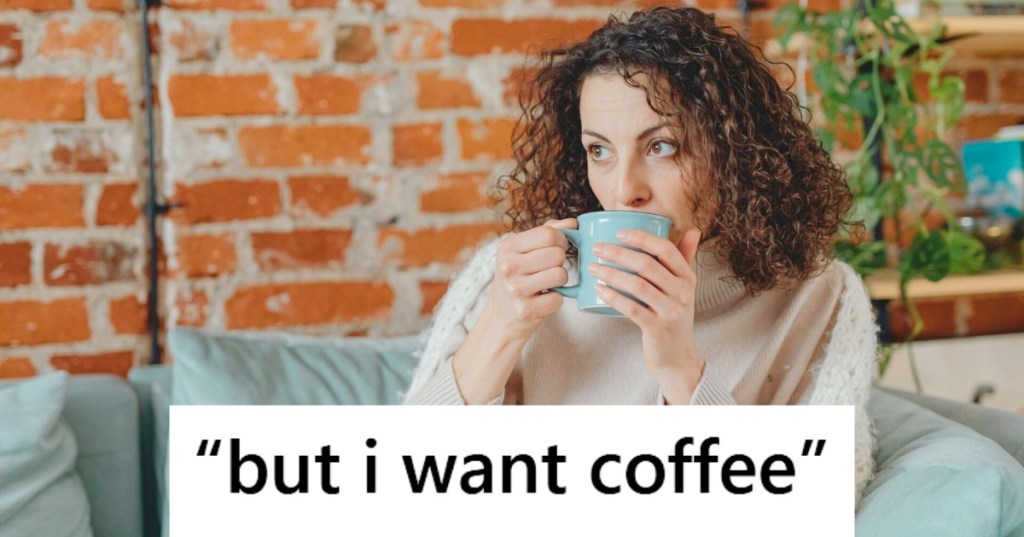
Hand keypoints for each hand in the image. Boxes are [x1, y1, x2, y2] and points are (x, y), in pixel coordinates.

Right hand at [486, 218, 575, 340]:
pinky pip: (558, 299)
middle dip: (561, 262)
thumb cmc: (518, 278)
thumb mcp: (523, 251)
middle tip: (550, 269)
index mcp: (508, 247)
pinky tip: (543, 300)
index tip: (558, 248)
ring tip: (547, 284)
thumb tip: (573, 223)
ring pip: (560, 274)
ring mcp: (515, 289)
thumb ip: (548, 231)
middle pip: (557, 254)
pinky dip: (556, 300)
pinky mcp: (524, 310)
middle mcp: (508, 266)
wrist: (501, 317)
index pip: (548, 234)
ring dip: (560, 281)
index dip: (561, 240)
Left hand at [588, 228, 704, 402]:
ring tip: (593, 267)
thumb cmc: (674, 315)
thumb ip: (685, 259)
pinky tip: (599, 289)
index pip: (666, 249)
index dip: (642, 238)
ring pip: (638, 285)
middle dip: (619, 253)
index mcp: (688, 277)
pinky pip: (632, 309)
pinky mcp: (657, 328)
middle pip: (648, 265)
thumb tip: (693, 230)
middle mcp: (683, 292)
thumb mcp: (684, 287)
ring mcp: (671, 311)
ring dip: (612, 274)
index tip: (619, 233)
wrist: (678, 354)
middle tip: (597, 248)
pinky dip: (614, 297)